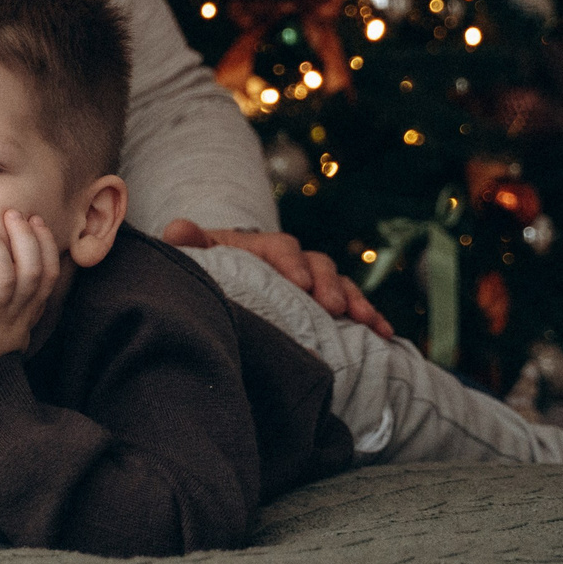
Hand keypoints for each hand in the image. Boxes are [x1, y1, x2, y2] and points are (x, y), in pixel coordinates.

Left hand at [0, 210, 62, 393]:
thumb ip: (13, 302)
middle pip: (31, 270)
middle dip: (23, 236)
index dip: (44, 244)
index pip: (47, 274)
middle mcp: (14, 318)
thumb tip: (15, 271)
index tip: (34, 219)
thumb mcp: (7, 331)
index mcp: (26, 316)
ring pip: (3, 278)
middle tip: (9, 212)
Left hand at [159, 218, 393, 337]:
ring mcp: (310, 284)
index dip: (292, 263)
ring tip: (365, 321)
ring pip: (340, 285)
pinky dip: (370, 317)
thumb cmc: (204, 274)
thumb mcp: (194, 261)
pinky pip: (352, 308)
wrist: (215, 287)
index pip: (280, 247)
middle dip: (328, 284)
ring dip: (355, 300)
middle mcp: (289, 262)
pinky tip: (385, 334)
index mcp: (258, 248)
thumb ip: (188, 246)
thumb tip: (177, 230)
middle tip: (332, 306)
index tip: (300, 284)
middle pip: (317, 264)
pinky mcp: (322, 307)